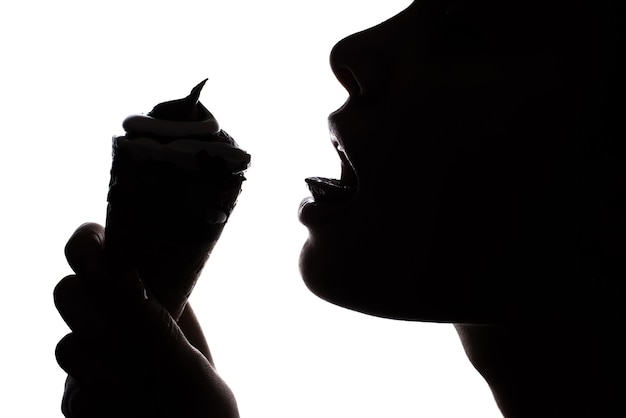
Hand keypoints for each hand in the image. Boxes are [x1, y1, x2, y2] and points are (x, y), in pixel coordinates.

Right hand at [54, 223, 238, 416]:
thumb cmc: (207, 410)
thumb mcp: (191, 368)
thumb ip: (158, 327)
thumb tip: (126, 276)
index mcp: (152, 298)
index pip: (106, 251)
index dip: (88, 248)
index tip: (100, 271)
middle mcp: (117, 322)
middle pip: (68, 291)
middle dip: (93, 319)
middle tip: (128, 347)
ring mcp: (95, 359)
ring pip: (68, 347)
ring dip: (110, 377)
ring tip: (149, 396)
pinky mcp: (81, 396)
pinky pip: (72, 395)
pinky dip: (105, 408)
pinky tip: (136, 413)